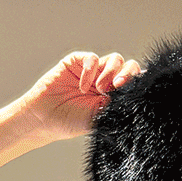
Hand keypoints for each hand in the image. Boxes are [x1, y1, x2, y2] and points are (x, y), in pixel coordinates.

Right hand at [16, 50, 140, 142]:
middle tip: (118, 85)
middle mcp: (107, 81)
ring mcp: (93, 71)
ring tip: (100, 89)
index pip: (134, 83)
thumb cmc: (70, 122)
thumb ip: (117, 107)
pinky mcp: (78, 62)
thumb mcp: (99, 119)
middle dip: (128, 74)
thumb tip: (135, 99)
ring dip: (111, 71)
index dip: (138, 82)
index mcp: (115, 95)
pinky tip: (83, 86)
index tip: (135, 90)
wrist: (44, 118)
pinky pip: (92, 58)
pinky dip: (90, 70)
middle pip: (128, 67)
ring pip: (115, 60)